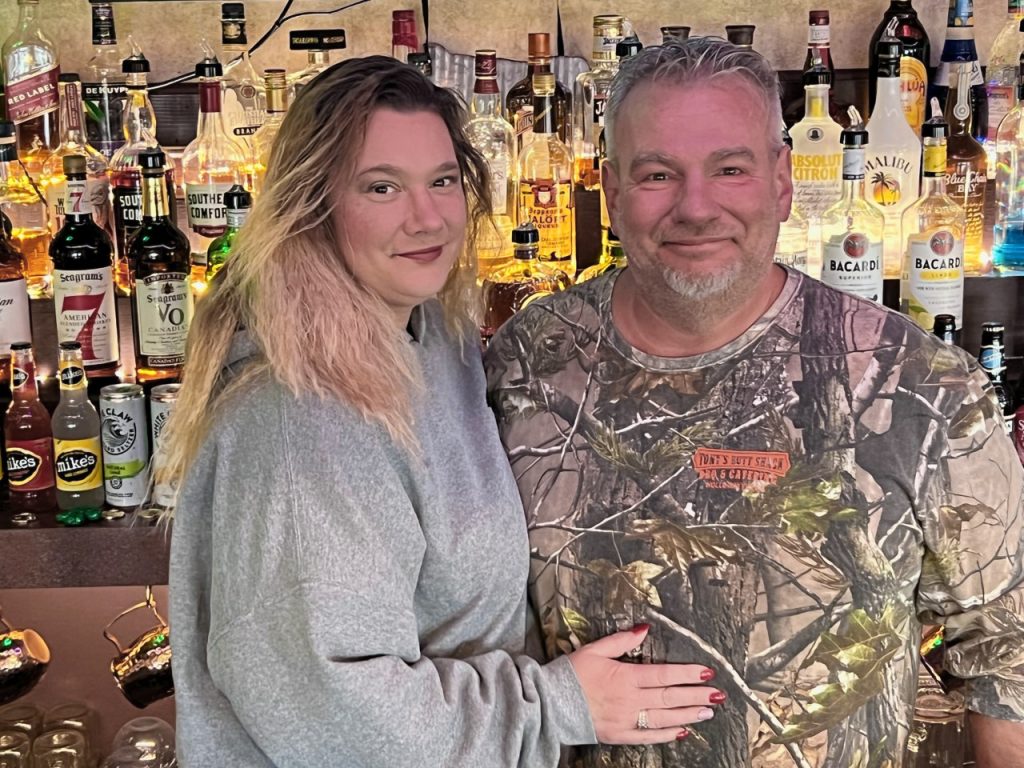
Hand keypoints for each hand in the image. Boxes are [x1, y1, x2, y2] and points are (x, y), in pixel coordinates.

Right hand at [568, 624, 721, 744]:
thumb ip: (622, 640)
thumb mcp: (595, 649)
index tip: (706, 672)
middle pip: (670, 697)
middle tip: (718, 695)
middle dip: (696, 695)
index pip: (664, 674)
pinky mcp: (620, 735)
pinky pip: (649, 736)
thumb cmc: (571, 674)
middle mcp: (630, 700)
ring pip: (665, 718)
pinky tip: (682, 731)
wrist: (550, 703)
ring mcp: (626, 720)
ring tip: (707, 712)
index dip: (688, 674)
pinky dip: (667, 734)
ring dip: (688, 714)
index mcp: (625, 676)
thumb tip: (644, 629)